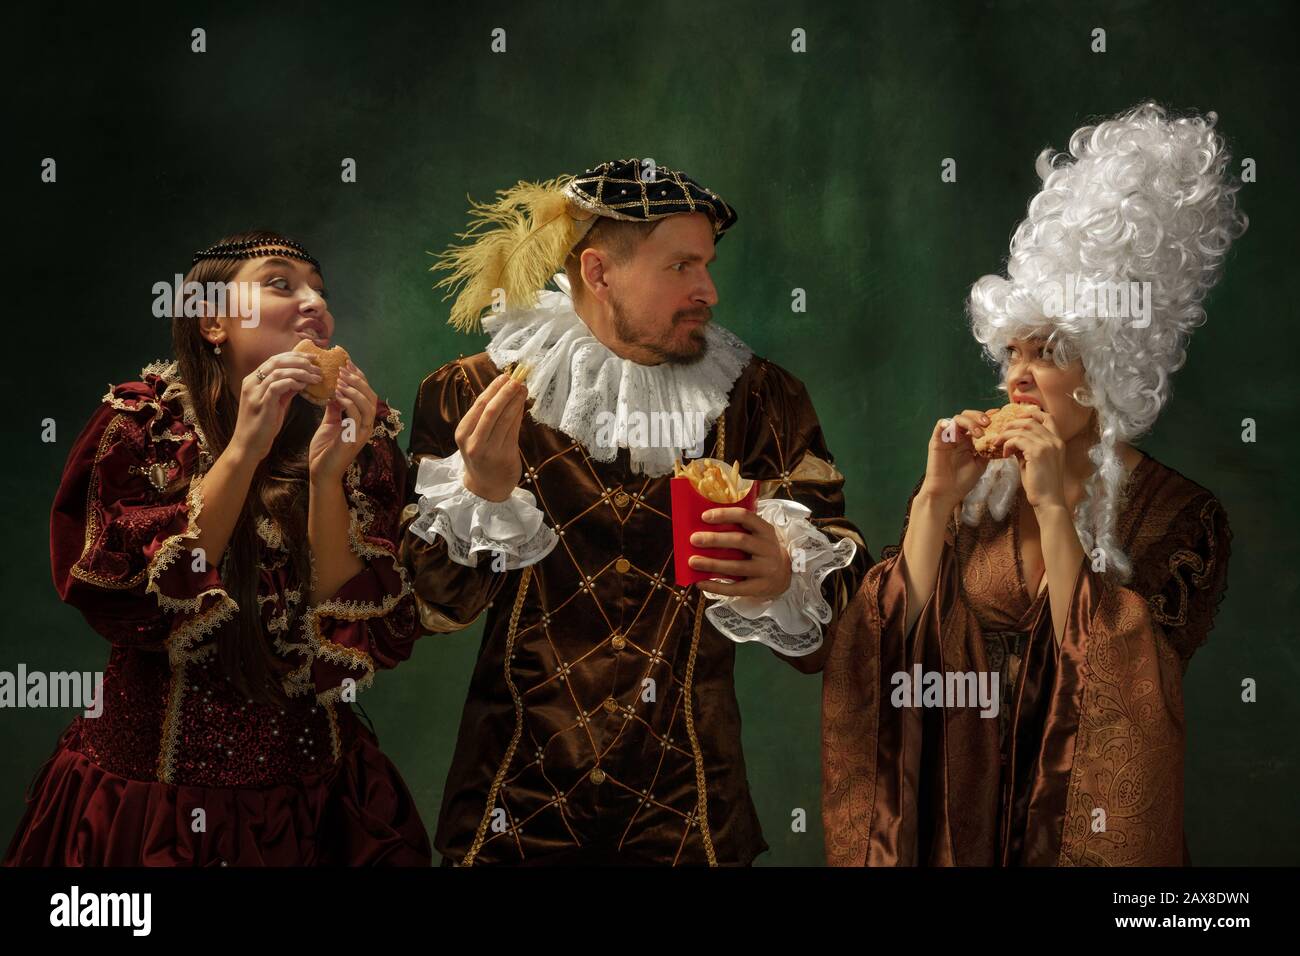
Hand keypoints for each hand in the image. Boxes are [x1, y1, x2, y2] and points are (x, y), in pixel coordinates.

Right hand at [229, 351, 322, 462]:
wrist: (248, 445)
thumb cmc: (262, 426)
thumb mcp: (275, 403)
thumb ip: (285, 390)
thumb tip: (301, 380)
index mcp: (253, 380)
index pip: (275, 359)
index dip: (295, 355)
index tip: (313, 357)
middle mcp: (251, 382)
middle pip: (277, 361)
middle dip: (300, 360)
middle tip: (317, 364)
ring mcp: (254, 392)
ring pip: (278, 371)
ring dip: (301, 372)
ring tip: (316, 377)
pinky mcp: (261, 403)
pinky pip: (277, 385)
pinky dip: (292, 382)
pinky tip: (303, 386)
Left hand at [309, 360, 377, 482]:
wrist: (320, 473)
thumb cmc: (324, 450)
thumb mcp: (329, 423)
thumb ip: (334, 407)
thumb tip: (334, 389)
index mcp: (361, 420)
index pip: (365, 393)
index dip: (358, 377)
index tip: (347, 363)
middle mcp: (366, 425)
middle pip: (370, 396)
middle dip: (357, 380)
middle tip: (343, 368)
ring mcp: (362, 433)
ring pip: (368, 405)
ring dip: (354, 389)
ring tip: (340, 379)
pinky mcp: (354, 439)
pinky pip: (356, 416)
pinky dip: (349, 403)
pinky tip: (337, 394)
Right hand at [457, 372, 526, 501]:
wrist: (486, 488)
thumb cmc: (482, 457)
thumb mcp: (477, 436)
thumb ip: (488, 416)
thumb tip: (505, 389)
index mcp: (462, 433)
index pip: (478, 406)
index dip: (493, 389)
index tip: (505, 376)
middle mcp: (473, 442)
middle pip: (490, 411)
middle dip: (505, 393)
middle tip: (517, 379)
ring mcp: (489, 450)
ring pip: (504, 420)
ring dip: (515, 401)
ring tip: (523, 388)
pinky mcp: (504, 456)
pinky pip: (513, 430)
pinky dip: (519, 415)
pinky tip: (523, 404)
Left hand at [688, 508, 792, 598]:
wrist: (783, 575)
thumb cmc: (761, 550)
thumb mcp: (758, 535)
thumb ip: (739, 528)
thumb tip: (704, 524)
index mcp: (765, 530)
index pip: (745, 516)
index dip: (724, 515)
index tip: (704, 517)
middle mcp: (768, 548)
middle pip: (740, 541)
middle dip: (714, 539)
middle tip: (694, 539)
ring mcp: (765, 569)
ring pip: (735, 566)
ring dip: (711, 564)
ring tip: (692, 562)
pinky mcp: (759, 587)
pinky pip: (735, 588)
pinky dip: (716, 586)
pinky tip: (700, 582)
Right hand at [917, 407, 998, 509]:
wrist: (947, 493)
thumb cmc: (963, 480)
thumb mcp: (981, 464)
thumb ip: (988, 450)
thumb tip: (1003, 440)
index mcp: (969, 440)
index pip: (978, 422)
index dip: (988, 417)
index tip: (1001, 417)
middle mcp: (958, 436)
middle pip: (968, 416)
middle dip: (979, 416)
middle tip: (989, 423)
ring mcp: (948, 437)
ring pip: (957, 419)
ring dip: (969, 422)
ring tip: (979, 433)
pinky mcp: (937, 441)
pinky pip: (940, 425)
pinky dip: (946, 423)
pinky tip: (955, 428)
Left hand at [991, 405, 1067, 510]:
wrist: (1049, 501)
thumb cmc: (1041, 485)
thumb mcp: (1034, 461)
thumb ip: (1026, 448)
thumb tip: (1012, 440)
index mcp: (1058, 441)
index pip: (1047, 417)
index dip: (1031, 413)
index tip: (1016, 420)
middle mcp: (1055, 440)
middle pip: (1031, 420)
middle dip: (1012, 424)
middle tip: (1000, 433)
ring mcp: (1048, 445)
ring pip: (1022, 428)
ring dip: (1006, 435)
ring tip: (998, 444)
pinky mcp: (1038, 452)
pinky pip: (1017, 440)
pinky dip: (1007, 444)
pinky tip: (1005, 454)